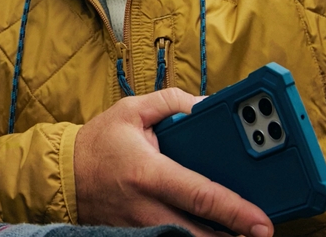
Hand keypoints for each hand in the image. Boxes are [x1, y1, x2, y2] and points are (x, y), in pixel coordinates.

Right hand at [73, 87, 273, 236]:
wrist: (62, 174)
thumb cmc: (98, 142)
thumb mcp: (131, 110)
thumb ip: (172, 102)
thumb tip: (206, 106)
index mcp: (149, 173)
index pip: (201, 196)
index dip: (236, 211)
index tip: (263, 222)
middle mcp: (147, 206)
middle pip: (200, 235)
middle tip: (260, 234)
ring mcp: (141, 227)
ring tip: (239, 233)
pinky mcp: (136, 235)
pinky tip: (207, 232)